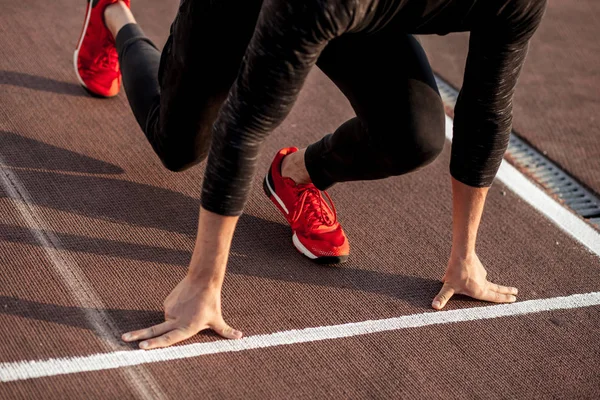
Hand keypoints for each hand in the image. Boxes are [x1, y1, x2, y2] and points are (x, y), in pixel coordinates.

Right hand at [122, 275, 241, 348]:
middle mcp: (175, 320)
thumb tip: (241, 337)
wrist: (203, 279)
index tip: (141, 346)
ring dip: (177, 317)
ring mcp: (169, 310)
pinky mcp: (167, 302)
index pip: (168, 338)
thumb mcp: (218, 319)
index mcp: (186, 327)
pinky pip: (169, 310)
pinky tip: (185, 303)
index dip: (155, 344)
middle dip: (138, 336)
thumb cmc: (211, 302)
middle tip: (123, 338)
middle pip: (154, 330)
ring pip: (169, 319)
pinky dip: (176, 310)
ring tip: (192, 308)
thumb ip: (226, 331)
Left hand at [432, 253, 517, 309]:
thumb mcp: (448, 286)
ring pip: (484, 281)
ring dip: (486, 284)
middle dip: (506, 292)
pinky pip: (475, 273)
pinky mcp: (477, 267)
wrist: (462, 253)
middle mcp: (483, 283)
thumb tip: (434, 307)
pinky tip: (462, 274)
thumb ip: (442, 297)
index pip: (494, 297)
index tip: (514, 299)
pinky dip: (472, 275)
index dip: (504, 299)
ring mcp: (481, 274)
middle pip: (497, 289)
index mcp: (479, 291)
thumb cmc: (456, 272)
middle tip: (516, 292)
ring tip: (480, 282)